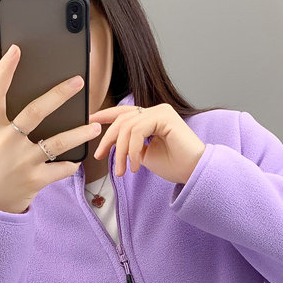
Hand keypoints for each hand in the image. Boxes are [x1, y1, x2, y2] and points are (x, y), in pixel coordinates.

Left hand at [88, 103, 205, 184]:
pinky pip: (138, 130)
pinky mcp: (165, 116)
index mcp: (150, 118)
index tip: (88, 121)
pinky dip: (133, 149)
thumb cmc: (173, 165)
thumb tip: (110, 145)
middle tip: (100, 157)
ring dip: (120, 151)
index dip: (104, 115)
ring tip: (122, 169)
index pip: (123, 113)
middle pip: (121, 119)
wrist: (194, 172)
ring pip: (127, 127)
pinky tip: (136, 164)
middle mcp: (155, 111)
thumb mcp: (142, 155)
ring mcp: (161, 111)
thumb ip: (129, 145)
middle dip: (108, 140)